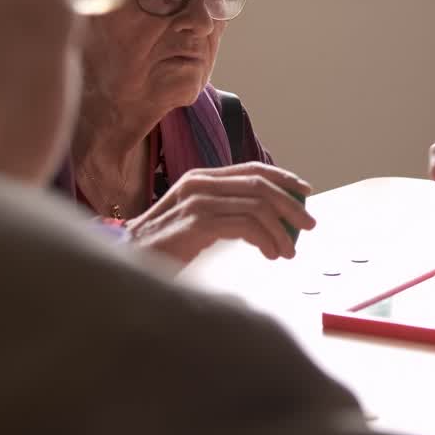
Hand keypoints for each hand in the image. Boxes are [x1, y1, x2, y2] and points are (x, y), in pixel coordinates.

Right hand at [124, 162, 315, 263]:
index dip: (283, 178)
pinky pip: (246, 225)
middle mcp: (199, 183)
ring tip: (288, 252)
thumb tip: (266, 220)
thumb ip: (224, 214)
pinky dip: (266, 240)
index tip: (305, 192)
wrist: (125, 264)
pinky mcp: (197, 221)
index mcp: (200, 178)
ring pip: (258, 206)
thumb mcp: (195, 223)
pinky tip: (270, 255)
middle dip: (291, 205)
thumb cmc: (161, 249)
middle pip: (261, 185)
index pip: (252, 169)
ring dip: (281, 231)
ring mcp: (197, 200)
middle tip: (309, 225)